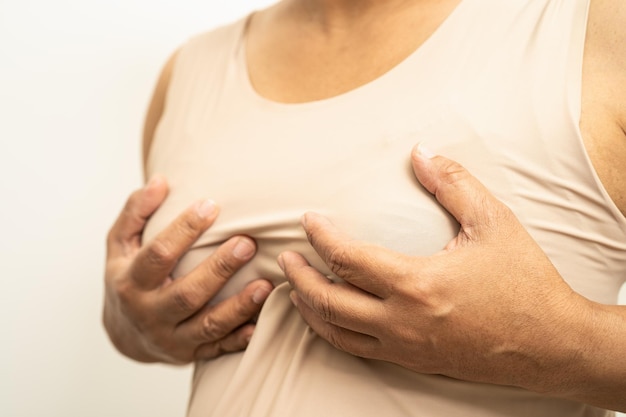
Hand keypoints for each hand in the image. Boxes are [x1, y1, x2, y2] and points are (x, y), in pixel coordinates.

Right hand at [103, 176, 272, 363]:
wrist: (124, 334)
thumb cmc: (127, 276)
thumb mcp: (120, 244)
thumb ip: (136, 212)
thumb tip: (160, 181)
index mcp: (131, 282)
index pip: (158, 254)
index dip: (184, 230)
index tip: (211, 205)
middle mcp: (150, 314)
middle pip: (187, 294)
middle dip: (219, 269)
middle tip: (247, 243)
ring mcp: (172, 339)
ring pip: (208, 326)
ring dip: (238, 307)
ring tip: (265, 284)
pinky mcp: (191, 354)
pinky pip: (218, 349)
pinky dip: (240, 339)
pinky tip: (260, 324)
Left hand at [278, 146, 590, 391]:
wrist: (552, 344)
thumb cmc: (525, 282)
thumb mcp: (493, 223)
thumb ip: (453, 184)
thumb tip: (421, 152)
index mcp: (417, 284)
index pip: (348, 258)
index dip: (321, 236)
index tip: (308, 219)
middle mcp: (402, 322)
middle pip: (329, 301)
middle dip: (300, 277)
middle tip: (285, 257)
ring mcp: (405, 347)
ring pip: (337, 333)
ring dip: (309, 309)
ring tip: (294, 289)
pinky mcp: (414, 362)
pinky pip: (358, 350)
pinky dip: (333, 332)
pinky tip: (329, 318)